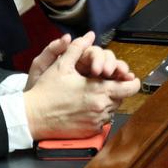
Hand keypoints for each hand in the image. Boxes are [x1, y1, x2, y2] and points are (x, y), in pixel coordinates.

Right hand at [23, 32, 140, 139]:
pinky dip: (99, 113)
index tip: (130, 78)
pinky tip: (86, 106)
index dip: (132, 82)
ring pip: (112, 110)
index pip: (128, 88)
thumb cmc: (47, 90)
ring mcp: (97, 121)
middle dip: (117, 89)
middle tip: (106, 82)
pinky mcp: (91, 131)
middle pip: (122, 98)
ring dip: (108, 101)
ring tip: (94, 93)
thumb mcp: (61, 65)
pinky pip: (103, 121)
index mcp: (98, 90)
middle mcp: (101, 107)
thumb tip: (89, 36)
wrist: (34, 116)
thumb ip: (78, 48)